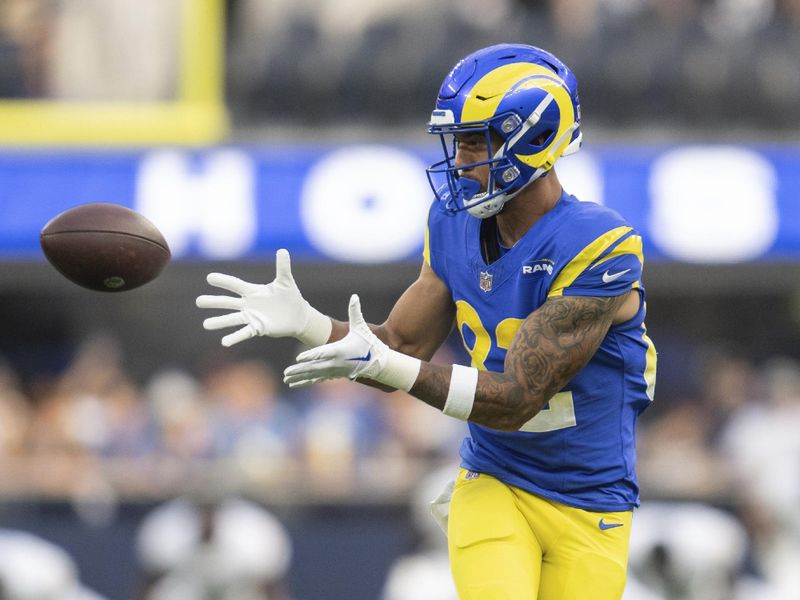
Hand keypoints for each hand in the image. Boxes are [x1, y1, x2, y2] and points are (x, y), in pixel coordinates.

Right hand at [196, 249, 331, 347]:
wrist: (298, 315)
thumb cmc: (290, 297)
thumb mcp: (286, 281)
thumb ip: (282, 267)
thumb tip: (282, 250)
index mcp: (253, 291)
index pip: (235, 285)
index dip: (223, 281)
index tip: (209, 277)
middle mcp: (248, 304)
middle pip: (228, 303)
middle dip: (214, 302)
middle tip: (198, 301)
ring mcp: (251, 317)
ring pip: (232, 319)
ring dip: (219, 322)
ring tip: (206, 325)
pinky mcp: (258, 328)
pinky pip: (244, 333)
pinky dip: (234, 337)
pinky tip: (224, 342)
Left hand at [283, 294, 388, 387]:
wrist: (377, 361)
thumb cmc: (368, 343)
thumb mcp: (361, 327)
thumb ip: (355, 312)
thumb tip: (354, 296)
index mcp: (340, 350)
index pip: (323, 353)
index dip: (310, 355)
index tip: (298, 358)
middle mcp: (336, 362)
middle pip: (315, 367)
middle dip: (300, 370)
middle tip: (286, 373)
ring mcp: (335, 370)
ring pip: (314, 375)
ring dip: (300, 377)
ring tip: (287, 380)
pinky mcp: (335, 374)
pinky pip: (318, 379)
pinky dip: (306, 381)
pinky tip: (295, 384)